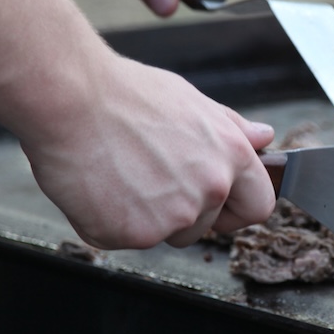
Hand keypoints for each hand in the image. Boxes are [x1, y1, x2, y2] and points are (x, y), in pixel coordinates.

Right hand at [19, 54, 276, 248]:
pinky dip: (108, 221)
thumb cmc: (124, 93)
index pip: (259, 206)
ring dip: (145, 217)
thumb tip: (264, 137)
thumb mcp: (191, 101)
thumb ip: (232, 129)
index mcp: (230, 156)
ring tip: (120, 174)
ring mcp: (171, 217)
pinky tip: (98, 185)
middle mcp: (209, 190)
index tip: (220, 209)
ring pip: (165, 235)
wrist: (69, 98)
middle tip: (146, 177)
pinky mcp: (131, 234)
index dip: (237, 211)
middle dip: (180, 211)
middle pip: (204, 226)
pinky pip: (124, 240)